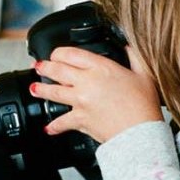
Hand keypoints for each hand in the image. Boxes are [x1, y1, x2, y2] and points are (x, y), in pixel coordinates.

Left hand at [30, 46, 162, 142]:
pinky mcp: (79, 119)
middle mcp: (87, 82)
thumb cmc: (143, 106)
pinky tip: (48, 127)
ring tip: (35, 89)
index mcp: (101, 68)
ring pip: (53, 92)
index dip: (60, 52)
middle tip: (39, 67)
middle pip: (57, 70)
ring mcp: (80, 101)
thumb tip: (129, 47)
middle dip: (45, 67)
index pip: (72, 54)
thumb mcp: (144, 74)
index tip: (57, 54)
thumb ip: (134, 57)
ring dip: (41, 90)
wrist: (140, 133)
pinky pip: (61, 122)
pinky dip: (53, 126)